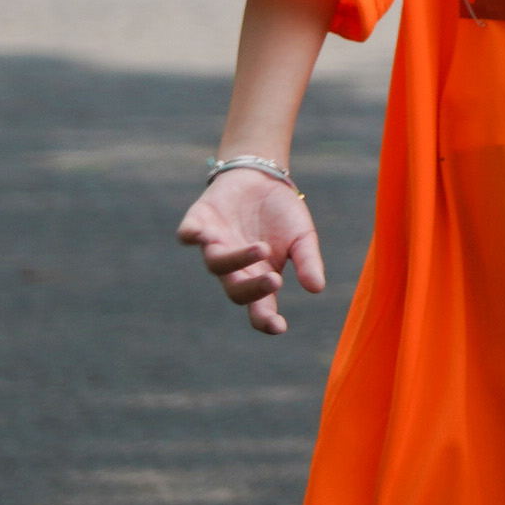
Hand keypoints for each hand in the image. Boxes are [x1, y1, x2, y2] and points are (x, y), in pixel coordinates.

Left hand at [178, 168, 325, 336]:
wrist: (261, 177)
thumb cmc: (281, 214)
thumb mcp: (302, 238)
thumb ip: (307, 262)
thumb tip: (316, 288)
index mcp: (259, 277)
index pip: (260, 307)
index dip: (266, 320)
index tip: (279, 327)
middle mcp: (233, 269)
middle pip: (235, 291)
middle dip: (253, 290)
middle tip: (274, 280)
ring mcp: (214, 246)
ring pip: (217, 264)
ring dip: (237, 260)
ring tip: (262, 248)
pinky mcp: (199, 223)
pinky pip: (188, 234)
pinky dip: (191, 236)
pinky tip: (198, 234)